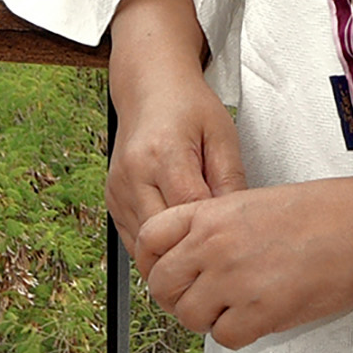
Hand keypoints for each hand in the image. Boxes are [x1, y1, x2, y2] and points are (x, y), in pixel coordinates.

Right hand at [102, 0, 235, 270]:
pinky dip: (156, 248)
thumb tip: (240, 224)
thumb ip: (231, 180)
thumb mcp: (222, 135)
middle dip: (192, 252)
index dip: (213, 233)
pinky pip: (133, 240)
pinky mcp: (112, 199)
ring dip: (172, 255)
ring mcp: (117, 188)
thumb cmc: (189, 107)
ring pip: (144, 245)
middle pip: (162, 236)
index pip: (189, 211)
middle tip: (222, 264)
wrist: (150, 88)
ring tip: (201, 258)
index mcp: (163, 153)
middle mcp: (133, 173)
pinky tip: (179, 244)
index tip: (236, 244)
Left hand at [138, 183, 352, 348]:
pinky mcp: (257, 313)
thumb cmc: (317, 215)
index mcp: (209, 214)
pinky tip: (255, 318)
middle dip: (176, 297)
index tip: (162, 271)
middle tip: (197, 299)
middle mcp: (213, 246)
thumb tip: (190, 258)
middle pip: (162, 285)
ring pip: (189, 316)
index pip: (149, 239)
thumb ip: (213, 227)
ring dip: (207, 318)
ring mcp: (233, 281)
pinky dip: (236, 334)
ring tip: (233, 308)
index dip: (150, 261)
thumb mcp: (250, 202)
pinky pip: (223, 337)